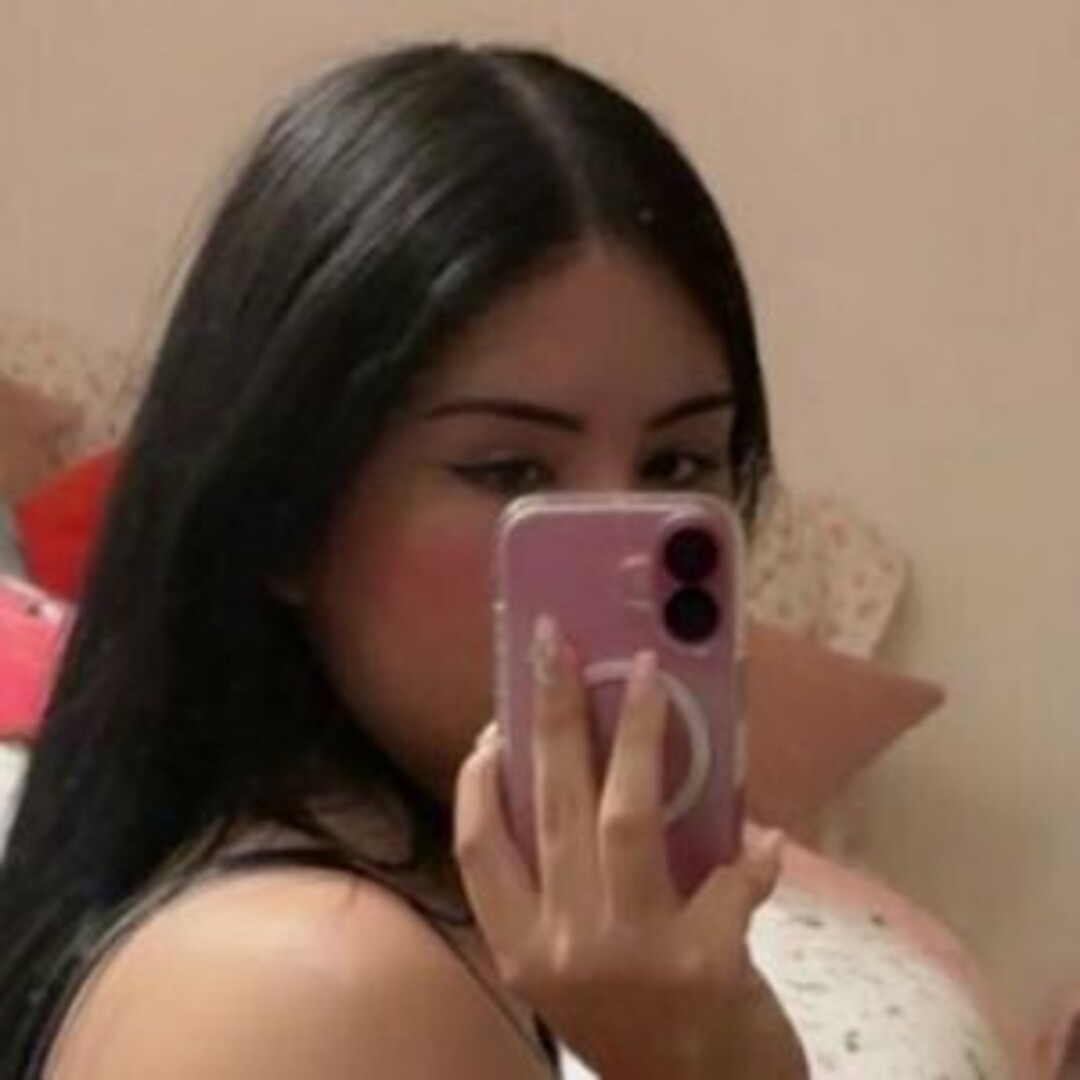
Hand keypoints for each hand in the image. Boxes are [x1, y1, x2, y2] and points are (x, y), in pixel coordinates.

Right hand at [454, 615, 806, 1079]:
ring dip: (640, 738)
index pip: (478, 847)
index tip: (495, 726)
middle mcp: (562, 947)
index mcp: (521, 948)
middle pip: (551, 804)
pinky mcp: (703, 966)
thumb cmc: (634, 1028)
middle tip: (554, 643)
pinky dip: (750, 858)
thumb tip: (577, 783)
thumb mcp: (574, 968)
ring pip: (625, 817)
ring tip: (648, 676)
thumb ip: (563, 893)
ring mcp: (630, 954)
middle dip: (552, 713)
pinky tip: (764, 838)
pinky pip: (729, 882)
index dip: (480, 779)